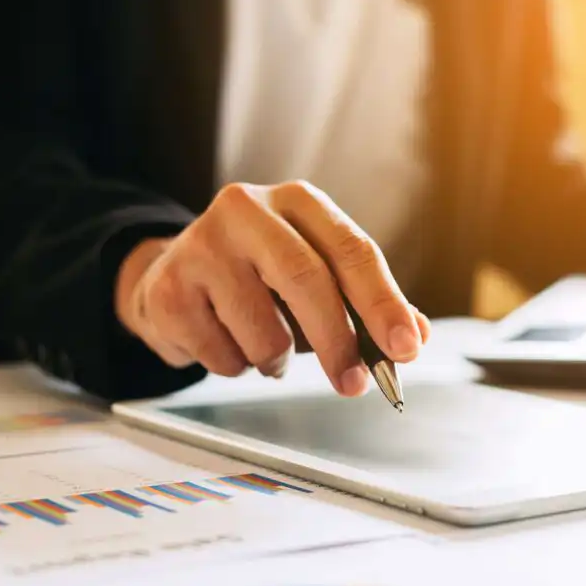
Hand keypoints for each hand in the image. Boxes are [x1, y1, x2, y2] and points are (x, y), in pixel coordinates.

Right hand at [115, 181, 430, 395]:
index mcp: (298, 202)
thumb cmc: (260, 277)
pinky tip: (226, 341)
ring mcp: (201, 245)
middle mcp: (247, 209)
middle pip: (307, 280)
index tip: (407, 347)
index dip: (384, 303)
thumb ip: (368, 304)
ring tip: (271, 350)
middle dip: (340, 343)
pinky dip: (237, 366)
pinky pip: (223, 354)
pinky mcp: (169, 287)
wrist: (174, 275)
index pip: (352, 249)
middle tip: (355, 384)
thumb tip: (416, 334)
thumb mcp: (318, 276)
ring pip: (264, 331)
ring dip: (279, 361)